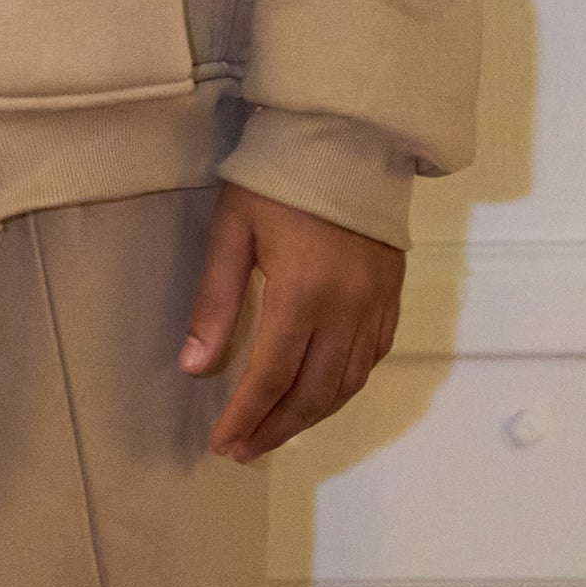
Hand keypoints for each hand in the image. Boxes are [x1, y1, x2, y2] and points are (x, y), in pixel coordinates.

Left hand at [181, 181, 403, 462]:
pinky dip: (345, 386)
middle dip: (276, 427)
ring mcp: (375, 306)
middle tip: (244, 449)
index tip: (223, 443)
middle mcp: (346, 310)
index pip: (272, 376)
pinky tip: (322, 393)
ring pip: (347, 383)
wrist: (348, 136)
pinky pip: (373, 358)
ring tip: (276, 431)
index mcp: (303, 293)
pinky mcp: (392, 296)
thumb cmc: (278, 177)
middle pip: (313, 392)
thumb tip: (193, 366)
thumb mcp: (232, 229)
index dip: (246, 416)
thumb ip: (215, 301)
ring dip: (311, 416)